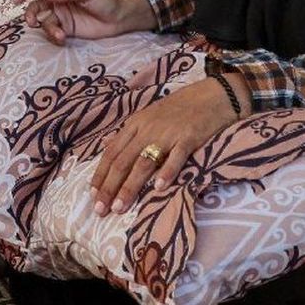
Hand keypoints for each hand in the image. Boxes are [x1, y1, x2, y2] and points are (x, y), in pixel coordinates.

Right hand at [12, 0, 144, 43]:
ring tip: (60, 35)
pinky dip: (55, 36)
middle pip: (36, 7)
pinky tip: (62, 38)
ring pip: (45, 23)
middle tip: (32, 22)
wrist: (119, 18)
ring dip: (49, 29)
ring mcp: (62, 17)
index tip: (15, 0)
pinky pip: (54, 33)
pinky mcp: (67, 30)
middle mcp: (58, 2)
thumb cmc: (106, 1)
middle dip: (31, 14)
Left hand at [89, 79, 237, 215]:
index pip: (112, 152)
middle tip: (101, 209)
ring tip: (120, 206)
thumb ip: (128, 134)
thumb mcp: (148, 117)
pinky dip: (167, 172)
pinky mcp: (189, 137)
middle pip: (124, 160)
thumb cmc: (179, 108)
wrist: (212, 95)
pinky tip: (158, 188)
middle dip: (110, 186)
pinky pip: (176, 156)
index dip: (101, 174)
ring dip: (130, 186)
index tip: (93, 195)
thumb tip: (105, 144)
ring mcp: (168, 133)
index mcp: (135, 124)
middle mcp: (147, 129)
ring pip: (144, 162)